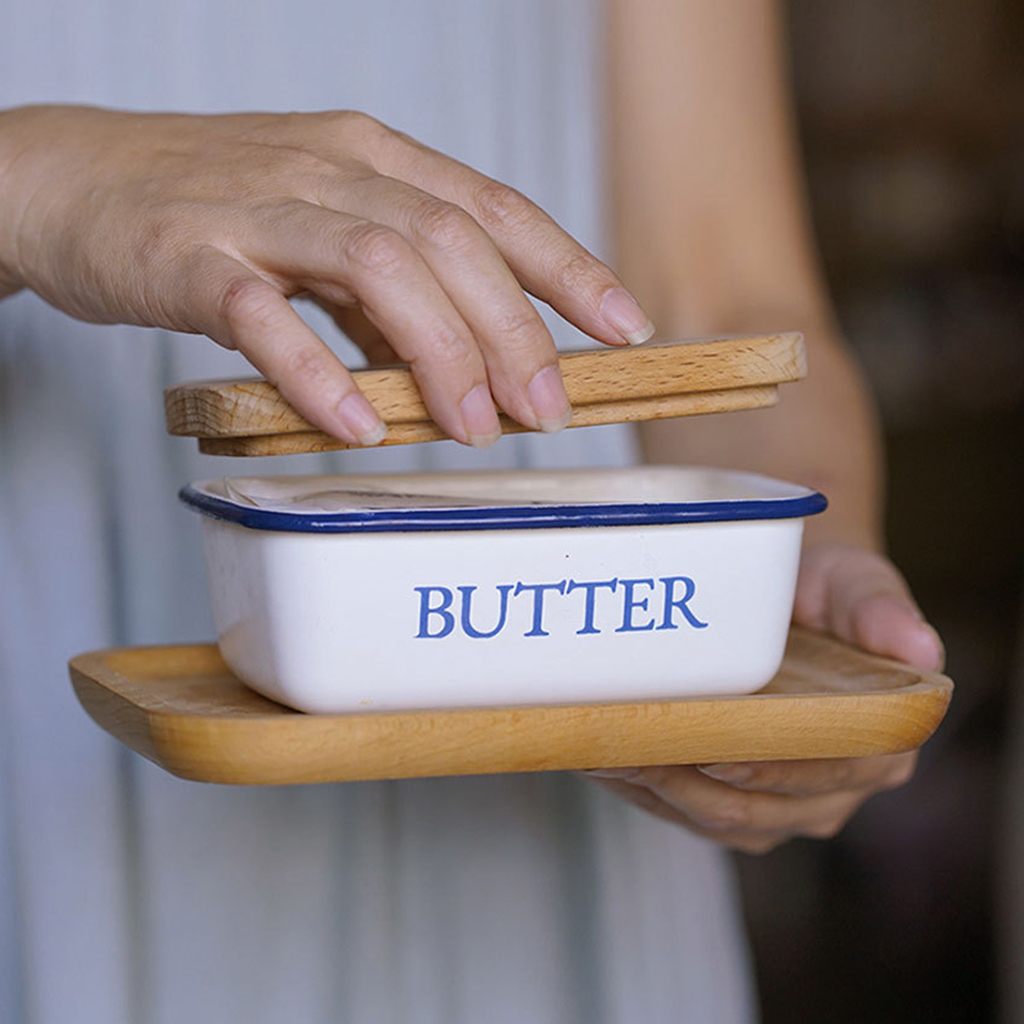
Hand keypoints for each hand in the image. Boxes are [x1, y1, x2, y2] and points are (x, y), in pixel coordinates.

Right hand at [0, 105, 652, 445]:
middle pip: (452, 241)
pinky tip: (357, 424)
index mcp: (372, 158)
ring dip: (442, 352)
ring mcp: (259, 209)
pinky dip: (318, 372)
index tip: (623, 326)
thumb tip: (456, 366)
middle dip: (516, 331)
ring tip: (474, 426)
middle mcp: (329, 171)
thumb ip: (385, 294)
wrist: (69, 178)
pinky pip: (264, 315)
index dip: (569, 267)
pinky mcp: (190, 257)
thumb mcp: (318, 230)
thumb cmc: (207, 208)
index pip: (493, 208)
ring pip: (380, 265)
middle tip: (548, 410)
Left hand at [587, 543, 944, 853]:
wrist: (787, 599)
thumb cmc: (826, 590)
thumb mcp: (856, 583)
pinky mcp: (731, 804)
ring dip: (658, 792)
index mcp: (878, 744)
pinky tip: (605, 759)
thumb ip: (880, 610)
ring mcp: (779, 803)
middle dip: (694, 784)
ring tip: (609, 752)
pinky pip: (684, 813)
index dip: (774, 769)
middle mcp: (833, 788)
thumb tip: (921, 648)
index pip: (827, 772)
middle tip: (638, 749)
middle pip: (760, 809)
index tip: (720, 752)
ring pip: (715, 819)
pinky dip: (642, 792)